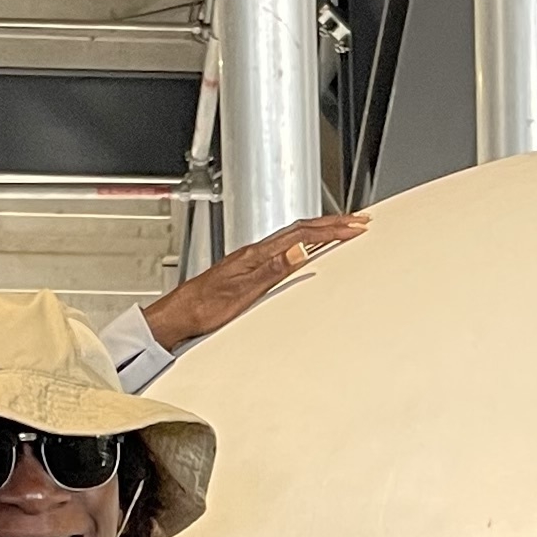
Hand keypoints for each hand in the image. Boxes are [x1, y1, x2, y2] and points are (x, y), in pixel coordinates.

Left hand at [143, 211, 361, 351]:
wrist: (178, 315)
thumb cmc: (203, 308)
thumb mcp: (241, 294)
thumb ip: (272, 271)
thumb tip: (298, 251)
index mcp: (256, 255)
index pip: (301, 235)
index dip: (331, 230)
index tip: (355, 227)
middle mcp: (254, 253)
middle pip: (299, 230)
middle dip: (332, 224)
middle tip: (358, 221)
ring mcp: (251, 259)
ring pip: (293, 236)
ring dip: (320, 231)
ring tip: (340, 228)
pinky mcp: (249, 269)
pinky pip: (284, 248)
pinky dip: (303, 243)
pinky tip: (307, 248)